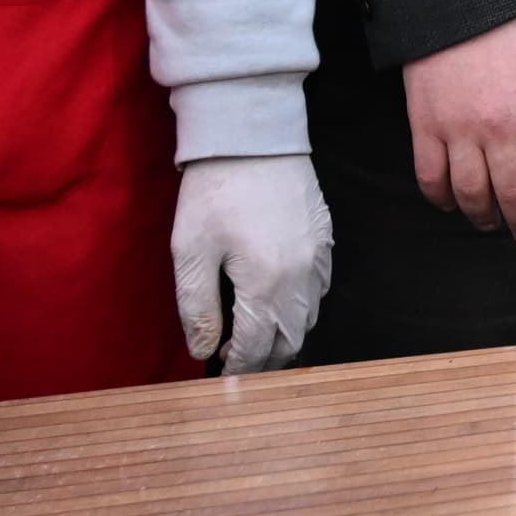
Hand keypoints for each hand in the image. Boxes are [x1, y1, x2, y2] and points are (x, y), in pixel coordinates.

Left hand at [172, 154, 332, 370]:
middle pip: (290, 340)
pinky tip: (277, 301)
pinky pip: (319, 290)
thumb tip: (202, 350)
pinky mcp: (325, 239)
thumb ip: (197, 307)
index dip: (237, 369)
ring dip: (284, 336)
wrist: (252, 136)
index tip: (220, 378)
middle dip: (264, 360)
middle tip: (237, 364)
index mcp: (266, 284)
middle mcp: (302, 277)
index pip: (255, 347)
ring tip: (254, 336)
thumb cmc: (215, 192)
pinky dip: (300, 308)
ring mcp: (319, 257)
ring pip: (309, 318)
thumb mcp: (191, 252)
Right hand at [402, 12, 515, 242]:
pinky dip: (442, 199)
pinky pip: (431, 178)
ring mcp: (461, 131)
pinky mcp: (425, 127)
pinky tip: (452, 205)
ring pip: (473, 195)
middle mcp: (502, 129)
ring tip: (493, 224)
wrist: (456, 1)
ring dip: (485, 218)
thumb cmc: (511, 30)